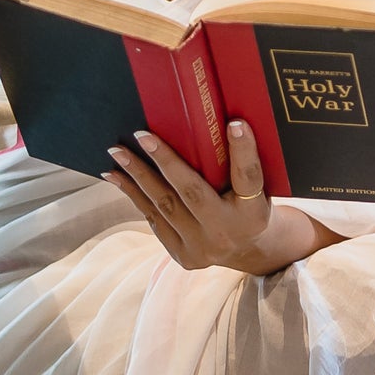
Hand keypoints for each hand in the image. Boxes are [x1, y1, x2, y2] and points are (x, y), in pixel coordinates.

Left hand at [104, 120, 327, 274]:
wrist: (247, 251)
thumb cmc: (249, 206)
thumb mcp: (258, 188)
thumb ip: (240, 164)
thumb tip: (224, 119)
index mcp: (254, 211)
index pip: (248, 177)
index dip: (243, 150)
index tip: (235, 123)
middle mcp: (227, 232)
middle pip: (193, 192)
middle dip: (165, 161)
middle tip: (142, 135)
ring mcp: (202, 247)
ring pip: (164, 205)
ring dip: (137, 175)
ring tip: (118, 151)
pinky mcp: (183, 255)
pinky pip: (153, 218)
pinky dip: (134, 194)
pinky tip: (116, 175)